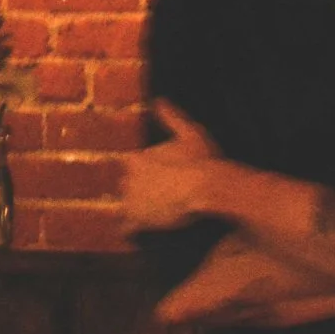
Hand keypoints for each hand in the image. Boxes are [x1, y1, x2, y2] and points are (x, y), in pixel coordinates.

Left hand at [119, 101, 229, 232]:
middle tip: (164, 197)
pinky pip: (127, 230)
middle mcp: (126, 179)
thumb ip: (172, 117)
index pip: (132, 166)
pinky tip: (145, 233)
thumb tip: (159, 100)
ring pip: (127, 207)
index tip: (163, 176)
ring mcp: (129, 202)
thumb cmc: (202, 160)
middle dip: (142, 191)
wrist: (208, 189)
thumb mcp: (191, 134)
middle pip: (128, 186)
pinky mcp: (136, 221)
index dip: (147, 172)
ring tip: (159, 216)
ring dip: (139, 210)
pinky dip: (134, 232)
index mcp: (136, 159)